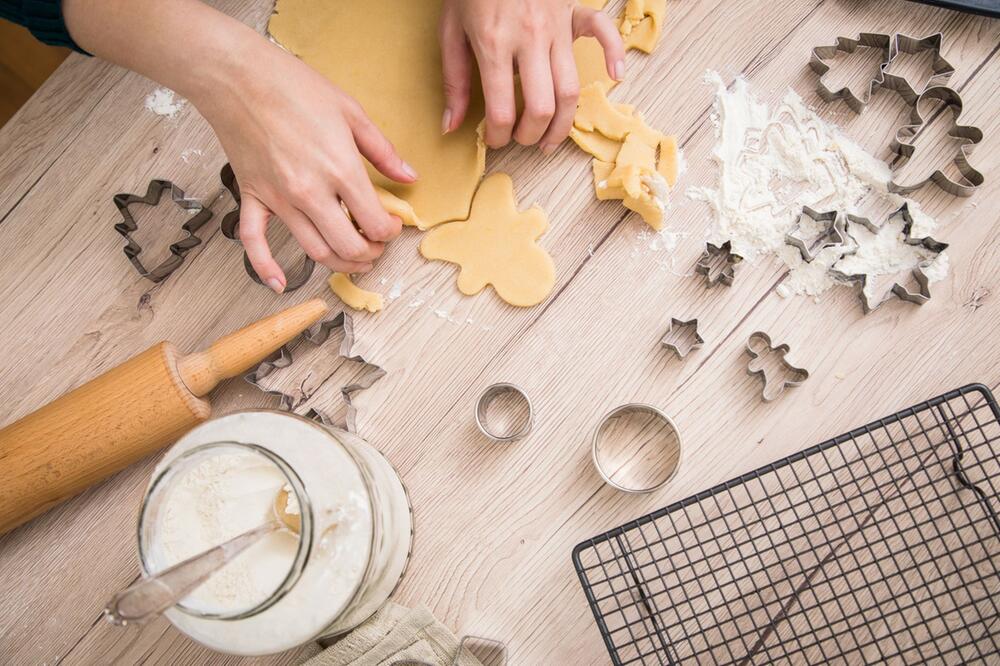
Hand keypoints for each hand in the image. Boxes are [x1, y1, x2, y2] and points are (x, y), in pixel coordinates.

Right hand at [202, 47, 416, 291]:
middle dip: (370, 253)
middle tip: (377, 246)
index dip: (390, 231)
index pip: (375, 220)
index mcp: (340, 168)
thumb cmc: (291, 86)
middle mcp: (310, 191)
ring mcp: (279, 198)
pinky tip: (280, 283)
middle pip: (348, 245)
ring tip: (353, 259)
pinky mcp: (252, 197)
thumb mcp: (351, 111)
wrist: (237, 75)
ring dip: (339, 263)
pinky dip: (266, 268)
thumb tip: (409, 176)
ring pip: (314, 250)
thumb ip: (382, 150)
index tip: (392, 225)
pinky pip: (255, 242)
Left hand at [439, 0, 624, 152]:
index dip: (497, 136)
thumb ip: (454, 81)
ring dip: (563, 123)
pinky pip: (603, 33)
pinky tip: (615, 77)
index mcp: (494, 44)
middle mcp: (530, 39)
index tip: (494, 139)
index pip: (501, 110)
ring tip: (550, 139)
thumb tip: (450, 125)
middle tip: (521, 139)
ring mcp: (556, 26)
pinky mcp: (573, 12)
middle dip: (530, 135)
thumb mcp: (450, 31)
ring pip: (571, 89)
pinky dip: (614, 55)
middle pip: (542, 107)